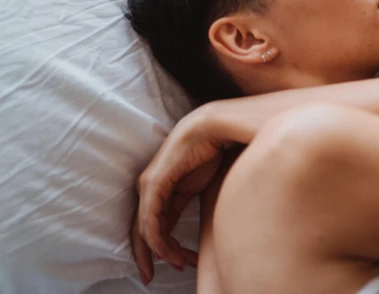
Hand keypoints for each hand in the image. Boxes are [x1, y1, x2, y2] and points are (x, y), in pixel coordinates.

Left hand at [131, 107, 223, 284]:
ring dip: (160, 251)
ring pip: (144, 229)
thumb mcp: (197, 186)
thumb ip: (186, 204)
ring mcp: (149, 185)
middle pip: (139, 230)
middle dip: (145, 257)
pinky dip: (157, 239)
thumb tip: (191, 226)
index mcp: (159, 188)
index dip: (157, 247)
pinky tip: (167, 251)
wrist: (212, 127)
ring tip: (176, 264)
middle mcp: (148, 187)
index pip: (152, 224)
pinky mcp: (154, 184)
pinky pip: (151, 220)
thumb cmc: (209, 151)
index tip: (171, 264)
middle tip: (151, 278)